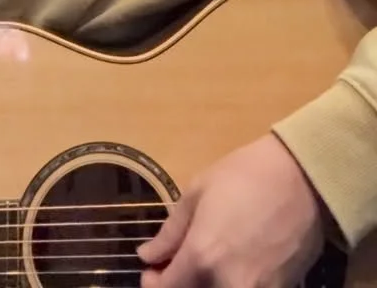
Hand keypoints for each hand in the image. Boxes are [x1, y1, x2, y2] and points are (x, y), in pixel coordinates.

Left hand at [138, 134, 324, 286]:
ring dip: (203, 286)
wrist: (302, 179)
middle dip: (178, 286)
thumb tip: (148, 256)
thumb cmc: (244, 175)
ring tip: (202, 268)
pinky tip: (228, 270)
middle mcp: (226, 284)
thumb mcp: (197, 192)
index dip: (153, 284)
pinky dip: (232, 285)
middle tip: (174, 269)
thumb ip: (171, 231)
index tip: (152, 271)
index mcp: (202, 257)